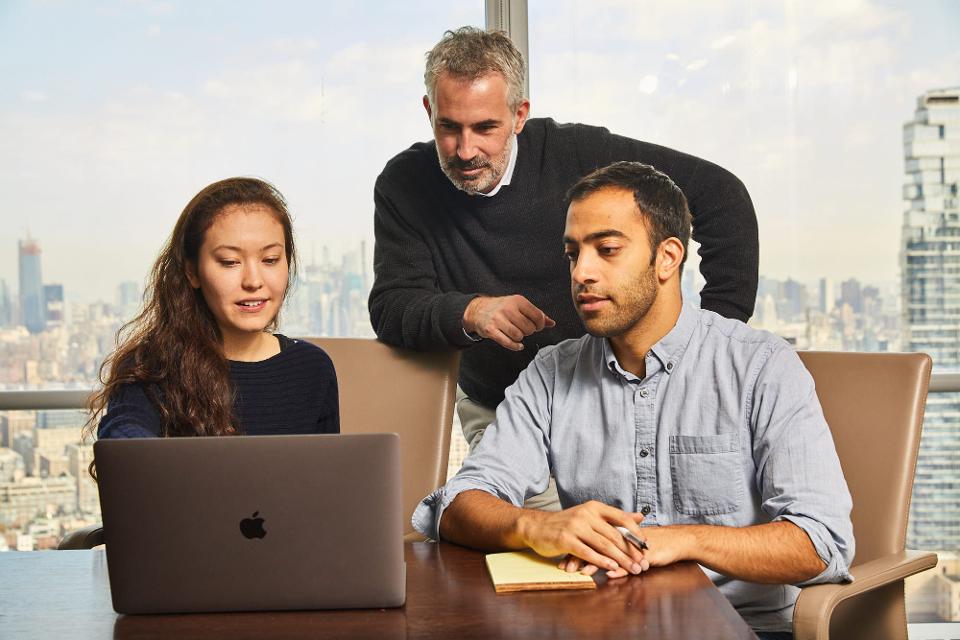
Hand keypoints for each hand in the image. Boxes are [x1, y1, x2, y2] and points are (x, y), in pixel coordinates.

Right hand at [463, 295, 555, 350]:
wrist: (479, 310)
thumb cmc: (503, 308)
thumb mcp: (520, 306)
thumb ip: (537, 314)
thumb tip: (551, 323)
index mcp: (518, 301)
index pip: (537, 316)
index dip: (540, 324)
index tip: (536, 326)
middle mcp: (508, 309)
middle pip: (528, 328)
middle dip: (529, 332)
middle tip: (524, 329)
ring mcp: (498, 319)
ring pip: (518, 336)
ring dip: (520, 338)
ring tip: (517, 334)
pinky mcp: (491, 330)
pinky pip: (507, 342)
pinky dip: (515, 346)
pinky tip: (518, 345)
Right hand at [516, 500, 645, 576]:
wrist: (536, 526)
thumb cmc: (566, 524)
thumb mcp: (590, 515)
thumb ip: (615, 517)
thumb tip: (640, 516)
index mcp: (594, 507)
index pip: (621, 519)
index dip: (636, 533)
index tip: (647, 546)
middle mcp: (586, 514)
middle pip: (615, 535)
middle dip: (631, 551)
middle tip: (643, 563)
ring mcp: (575, 526)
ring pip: (604, 545)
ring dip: (621, 559)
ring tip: (633, 569)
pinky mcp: (565, 539)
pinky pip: (588, 552)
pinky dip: (601, 561)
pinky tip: (612, 568)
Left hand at [560, 525, 693, 577]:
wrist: (675, 540)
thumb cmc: (648, 542)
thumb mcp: (628, 542)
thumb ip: (610, 544)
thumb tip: (587, 551)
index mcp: (615, 530)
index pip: (590, 538)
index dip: (576, 548)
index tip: (563, 560)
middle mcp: (621, 534)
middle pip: (595, 545)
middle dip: (580, 557)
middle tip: (566, 568)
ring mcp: (632, 544)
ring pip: (610, 554)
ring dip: (595, 564)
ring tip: (582, 573)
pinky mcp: (643, 554)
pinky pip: (629, 562)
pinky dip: (618, 569)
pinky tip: (609, 575)